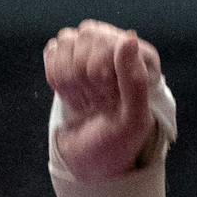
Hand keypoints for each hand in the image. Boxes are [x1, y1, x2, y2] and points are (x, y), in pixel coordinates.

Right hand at [44, 20, 160, 182]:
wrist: (89, 161)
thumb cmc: (118, 143)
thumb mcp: (133, 119)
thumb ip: (134, 81)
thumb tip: (128, 38)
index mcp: (144, 59)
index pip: (111, 40)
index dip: (103, 70)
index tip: (109, 98)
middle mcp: (120, 50)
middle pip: (86, 36)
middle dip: (85, 76)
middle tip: (98, 103)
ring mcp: (93, 52)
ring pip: (66, 40)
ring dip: (70, 78)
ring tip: (87, 101)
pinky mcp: (70, 61)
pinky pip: (52, 51)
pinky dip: (55, 78)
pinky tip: (72, 96)